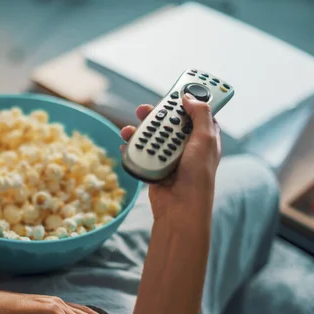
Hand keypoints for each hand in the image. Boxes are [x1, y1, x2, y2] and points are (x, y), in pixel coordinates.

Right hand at [120, 94, 220, 219]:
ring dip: (140, 130)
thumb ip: (200, 115)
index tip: (178, 88)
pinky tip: (126, 143)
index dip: (188, 99)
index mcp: (203, 137)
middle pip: (169, 121)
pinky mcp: (153, 166)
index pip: (195, 112)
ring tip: (130, 128)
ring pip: (152, 135)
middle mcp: (186, 145)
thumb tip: (189, 97)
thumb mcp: (205, 140)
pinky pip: (140, 151)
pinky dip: (132, 146)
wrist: (180, 207)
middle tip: (145, 109)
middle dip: (157, 114)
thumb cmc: (198, 176)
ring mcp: (168, 156)